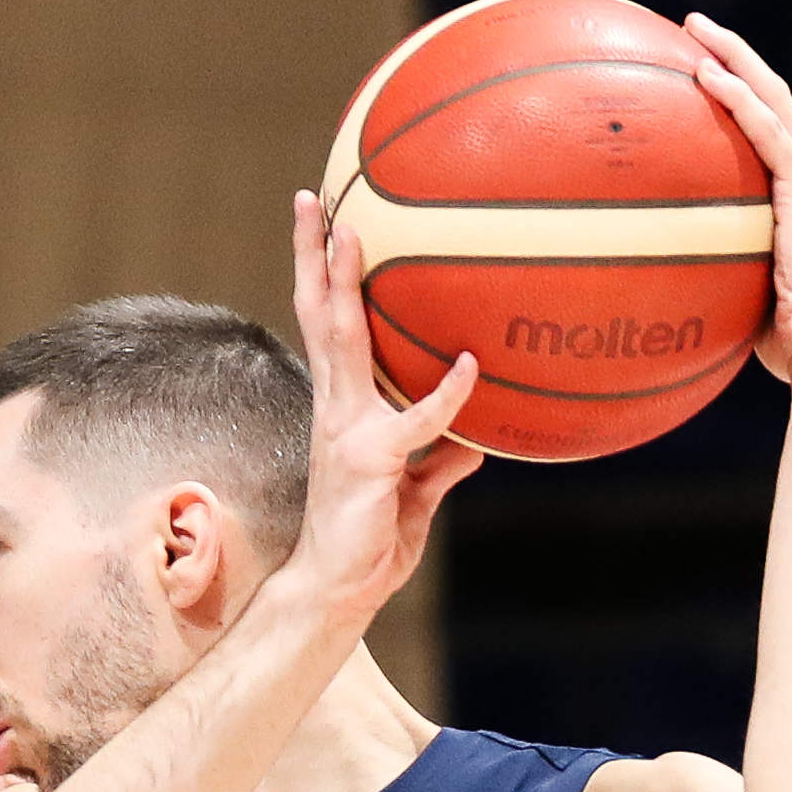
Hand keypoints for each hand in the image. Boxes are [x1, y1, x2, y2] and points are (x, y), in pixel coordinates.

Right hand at [257, 190, 482, 632]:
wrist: (339, 590)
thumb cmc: (370, 540)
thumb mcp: (418, 490)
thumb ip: (442, 457)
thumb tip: (478, 439)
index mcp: (342, 405)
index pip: (328, 327)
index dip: (323, 276)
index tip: (324, 223)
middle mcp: (336, 406)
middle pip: (319, 315)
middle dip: (315, 256)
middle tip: (313, 201)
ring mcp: (346, 429)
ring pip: (343, 343)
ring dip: (344, 287)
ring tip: (349, 235)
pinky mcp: (371, 461)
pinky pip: (417, 422)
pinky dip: (445, 395)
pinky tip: (468, 366)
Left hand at [680, 17, 791, 389]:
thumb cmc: (787, 340)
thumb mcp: (745, 292)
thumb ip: (716, 268)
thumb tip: (659, 277)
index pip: (769, 126)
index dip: (738, 89)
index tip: (698, 63)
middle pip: (772, 95)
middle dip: (734, 54)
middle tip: (692, 26)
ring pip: (772, 99)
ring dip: (734, 58)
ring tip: (694, 30)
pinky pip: (768, 133)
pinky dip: (738, 99)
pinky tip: (706, 76)